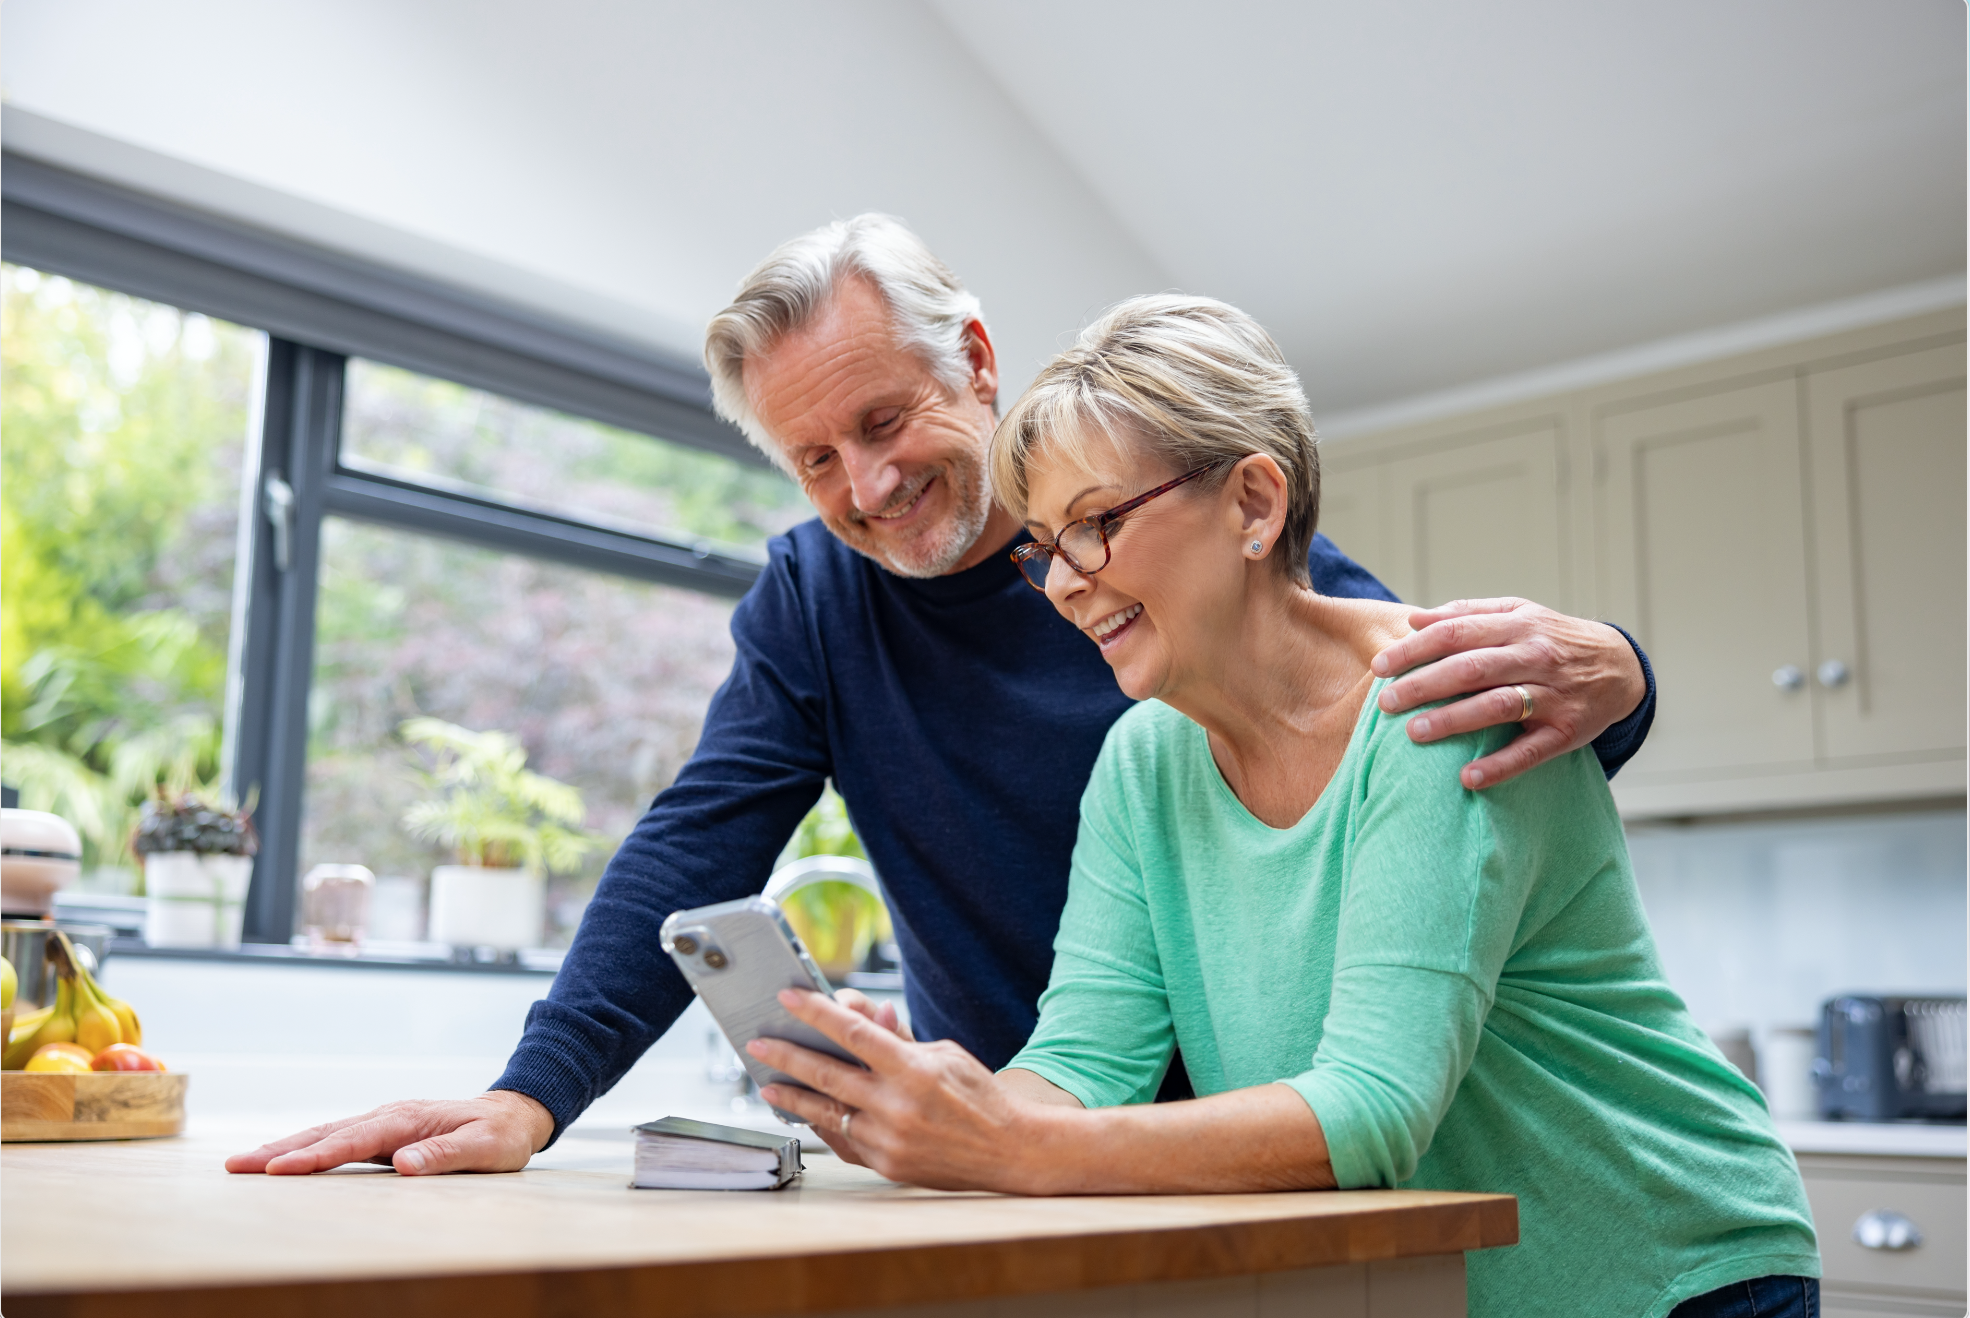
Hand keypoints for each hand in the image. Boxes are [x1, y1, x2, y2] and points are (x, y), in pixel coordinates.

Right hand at [224, 1089, 554, 1175]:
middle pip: (328, 1134)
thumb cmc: (500, 1135)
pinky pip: (338, 1140)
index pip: (355, 1140)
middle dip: (281, 1150)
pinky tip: (284, 1159)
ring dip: (286, 1148)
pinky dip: (307, 1148)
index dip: (317, 1157)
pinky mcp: (384, 1132)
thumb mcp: (484, 1148)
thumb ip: (445, 1155)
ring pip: (327, 1134)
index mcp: (409, 1119)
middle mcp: (390, 1116)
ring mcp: (385, 1122)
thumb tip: (402, 1163)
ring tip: (245, 1163)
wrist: (513, 1113)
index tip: (280, 1169)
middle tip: (237, 1166)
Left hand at [748, 989, 1039, 1191]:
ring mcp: (889, 1140)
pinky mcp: (887, 1165)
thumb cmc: (980, 1096)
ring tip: (769, 1084)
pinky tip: (808, 1113)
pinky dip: (824, 1125)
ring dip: (794, 1096)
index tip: (788, 998)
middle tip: (758, 1043)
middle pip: (827, 1073)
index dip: (817, 1013)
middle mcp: (897, 1106)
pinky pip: (844, 1141)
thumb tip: (867, 1018)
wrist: (1010, 1151)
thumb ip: (900, 1041)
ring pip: (827, 1112)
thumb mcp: (946, 1055)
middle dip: (787, 1055)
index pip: (854, 1033)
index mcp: (914, 1070)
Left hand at [1372, 597, 1646, 788]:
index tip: (1380, 666)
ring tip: (1415, 733)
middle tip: (1387, 703)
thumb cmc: (1553, 640)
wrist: (1620, 666)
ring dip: (1454, 720)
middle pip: (1472, 669)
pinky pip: (1531, 751)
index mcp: (1517, 626)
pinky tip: (1468, 778)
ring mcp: (1552, 695)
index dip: (1415, 650)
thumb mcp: (1518, 614)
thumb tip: (1414, 619)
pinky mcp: (1567, 731)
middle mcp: (1535, 657)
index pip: (1456, 634)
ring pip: (1498, 706)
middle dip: (1424, 685)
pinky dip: (1500, 765)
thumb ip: (1467, 614)